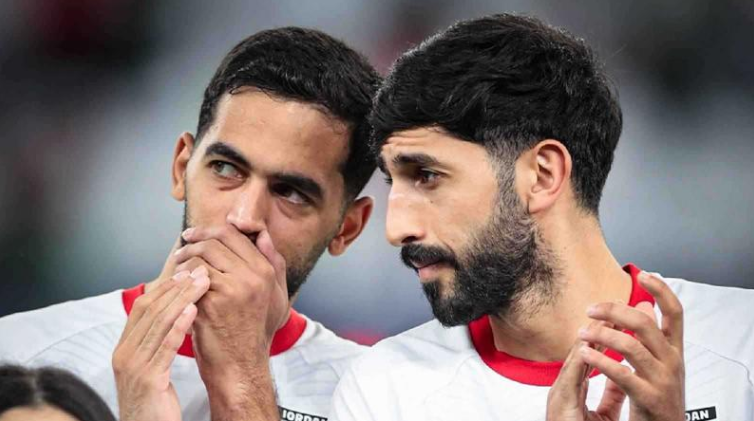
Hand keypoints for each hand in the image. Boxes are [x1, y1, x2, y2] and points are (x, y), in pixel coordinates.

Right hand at [112, 268, 210, 420]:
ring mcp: (133, 367)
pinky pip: (164, 348)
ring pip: (158, 324)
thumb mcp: (151, 369)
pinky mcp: (148, 381)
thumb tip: (174, 315)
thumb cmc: (155, 405)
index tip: (185, 272)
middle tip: (198, 270)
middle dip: (176, 287)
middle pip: (150, 310)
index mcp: (124, 349)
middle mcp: (124, 354)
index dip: (164, 287)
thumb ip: (156, 344)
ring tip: (202, 283)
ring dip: (182, 299)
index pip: (142, 307)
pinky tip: (194, 311)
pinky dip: (179, 326)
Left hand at [174, 225, 288, 417]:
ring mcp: (234, 287)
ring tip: (177, 270)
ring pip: (200, 256)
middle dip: (193, 242)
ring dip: (184, 260)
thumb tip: (264, 234)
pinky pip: (190, 277)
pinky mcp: (213, 301)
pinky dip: (180, 278)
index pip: (234, 234)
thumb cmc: (254, 331)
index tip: (193, 236)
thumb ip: (274, 263)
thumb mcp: (276, 296)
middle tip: (181, 250)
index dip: (209, 231)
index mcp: (266, 270)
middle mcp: (253, 275)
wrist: (240, 365)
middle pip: (215, 240)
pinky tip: (176, 286)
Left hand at [548, 272, 684, 420]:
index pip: (675, 312)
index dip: (662, 290)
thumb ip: (652, 335)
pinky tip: (585, 354)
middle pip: (645, 323)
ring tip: (582, 333)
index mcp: (674, 350)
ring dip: (602, 335)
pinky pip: (622, 374)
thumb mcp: (660, 363)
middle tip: (591, 309)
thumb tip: (645, 304)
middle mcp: (673, 361)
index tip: (643, 274)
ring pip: (631, 346)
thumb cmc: (658, 398)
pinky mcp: (650, 398)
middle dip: (614, 311)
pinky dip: (601, 361)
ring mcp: (663, 380)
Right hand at [548, 321, 625, 420]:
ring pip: (574, 360)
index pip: (589, 357)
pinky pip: (569, 378)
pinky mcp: (560, 401)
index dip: (603, 337)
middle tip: (613, 309)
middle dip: (597, 330)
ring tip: (603, 321)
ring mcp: (560, 393)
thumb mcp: (605, 416)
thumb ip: (611, 398)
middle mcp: (564, 388)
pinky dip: (578, 360)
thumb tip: (624, 381)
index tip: (619, 321)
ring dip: (589, 339)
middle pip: (581, 352)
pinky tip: (586, 345)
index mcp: (573, 390)